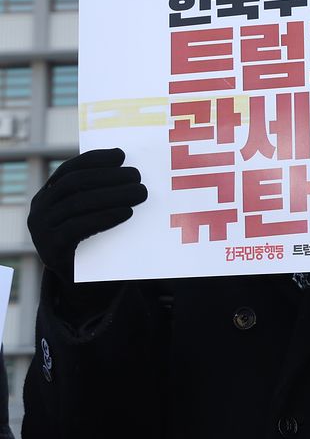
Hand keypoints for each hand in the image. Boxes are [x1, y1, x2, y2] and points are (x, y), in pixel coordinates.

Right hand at [29, 148, 147, 285]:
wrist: (84, 283)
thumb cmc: (95, 239)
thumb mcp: (94, 212)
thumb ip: (102, 192)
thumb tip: (130, 170)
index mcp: (49, 194)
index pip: (70, 169)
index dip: (95, 160)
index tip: (121, 155)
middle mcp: (40, 209)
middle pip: (74, 184)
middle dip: (108, 176)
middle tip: (137, 176)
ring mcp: (41, 229)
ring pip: (77, 204)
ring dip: (113, 195)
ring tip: (140, 193)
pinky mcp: (50, 249)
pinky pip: (78, 227)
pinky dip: (104, 217)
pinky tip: (127, 212)